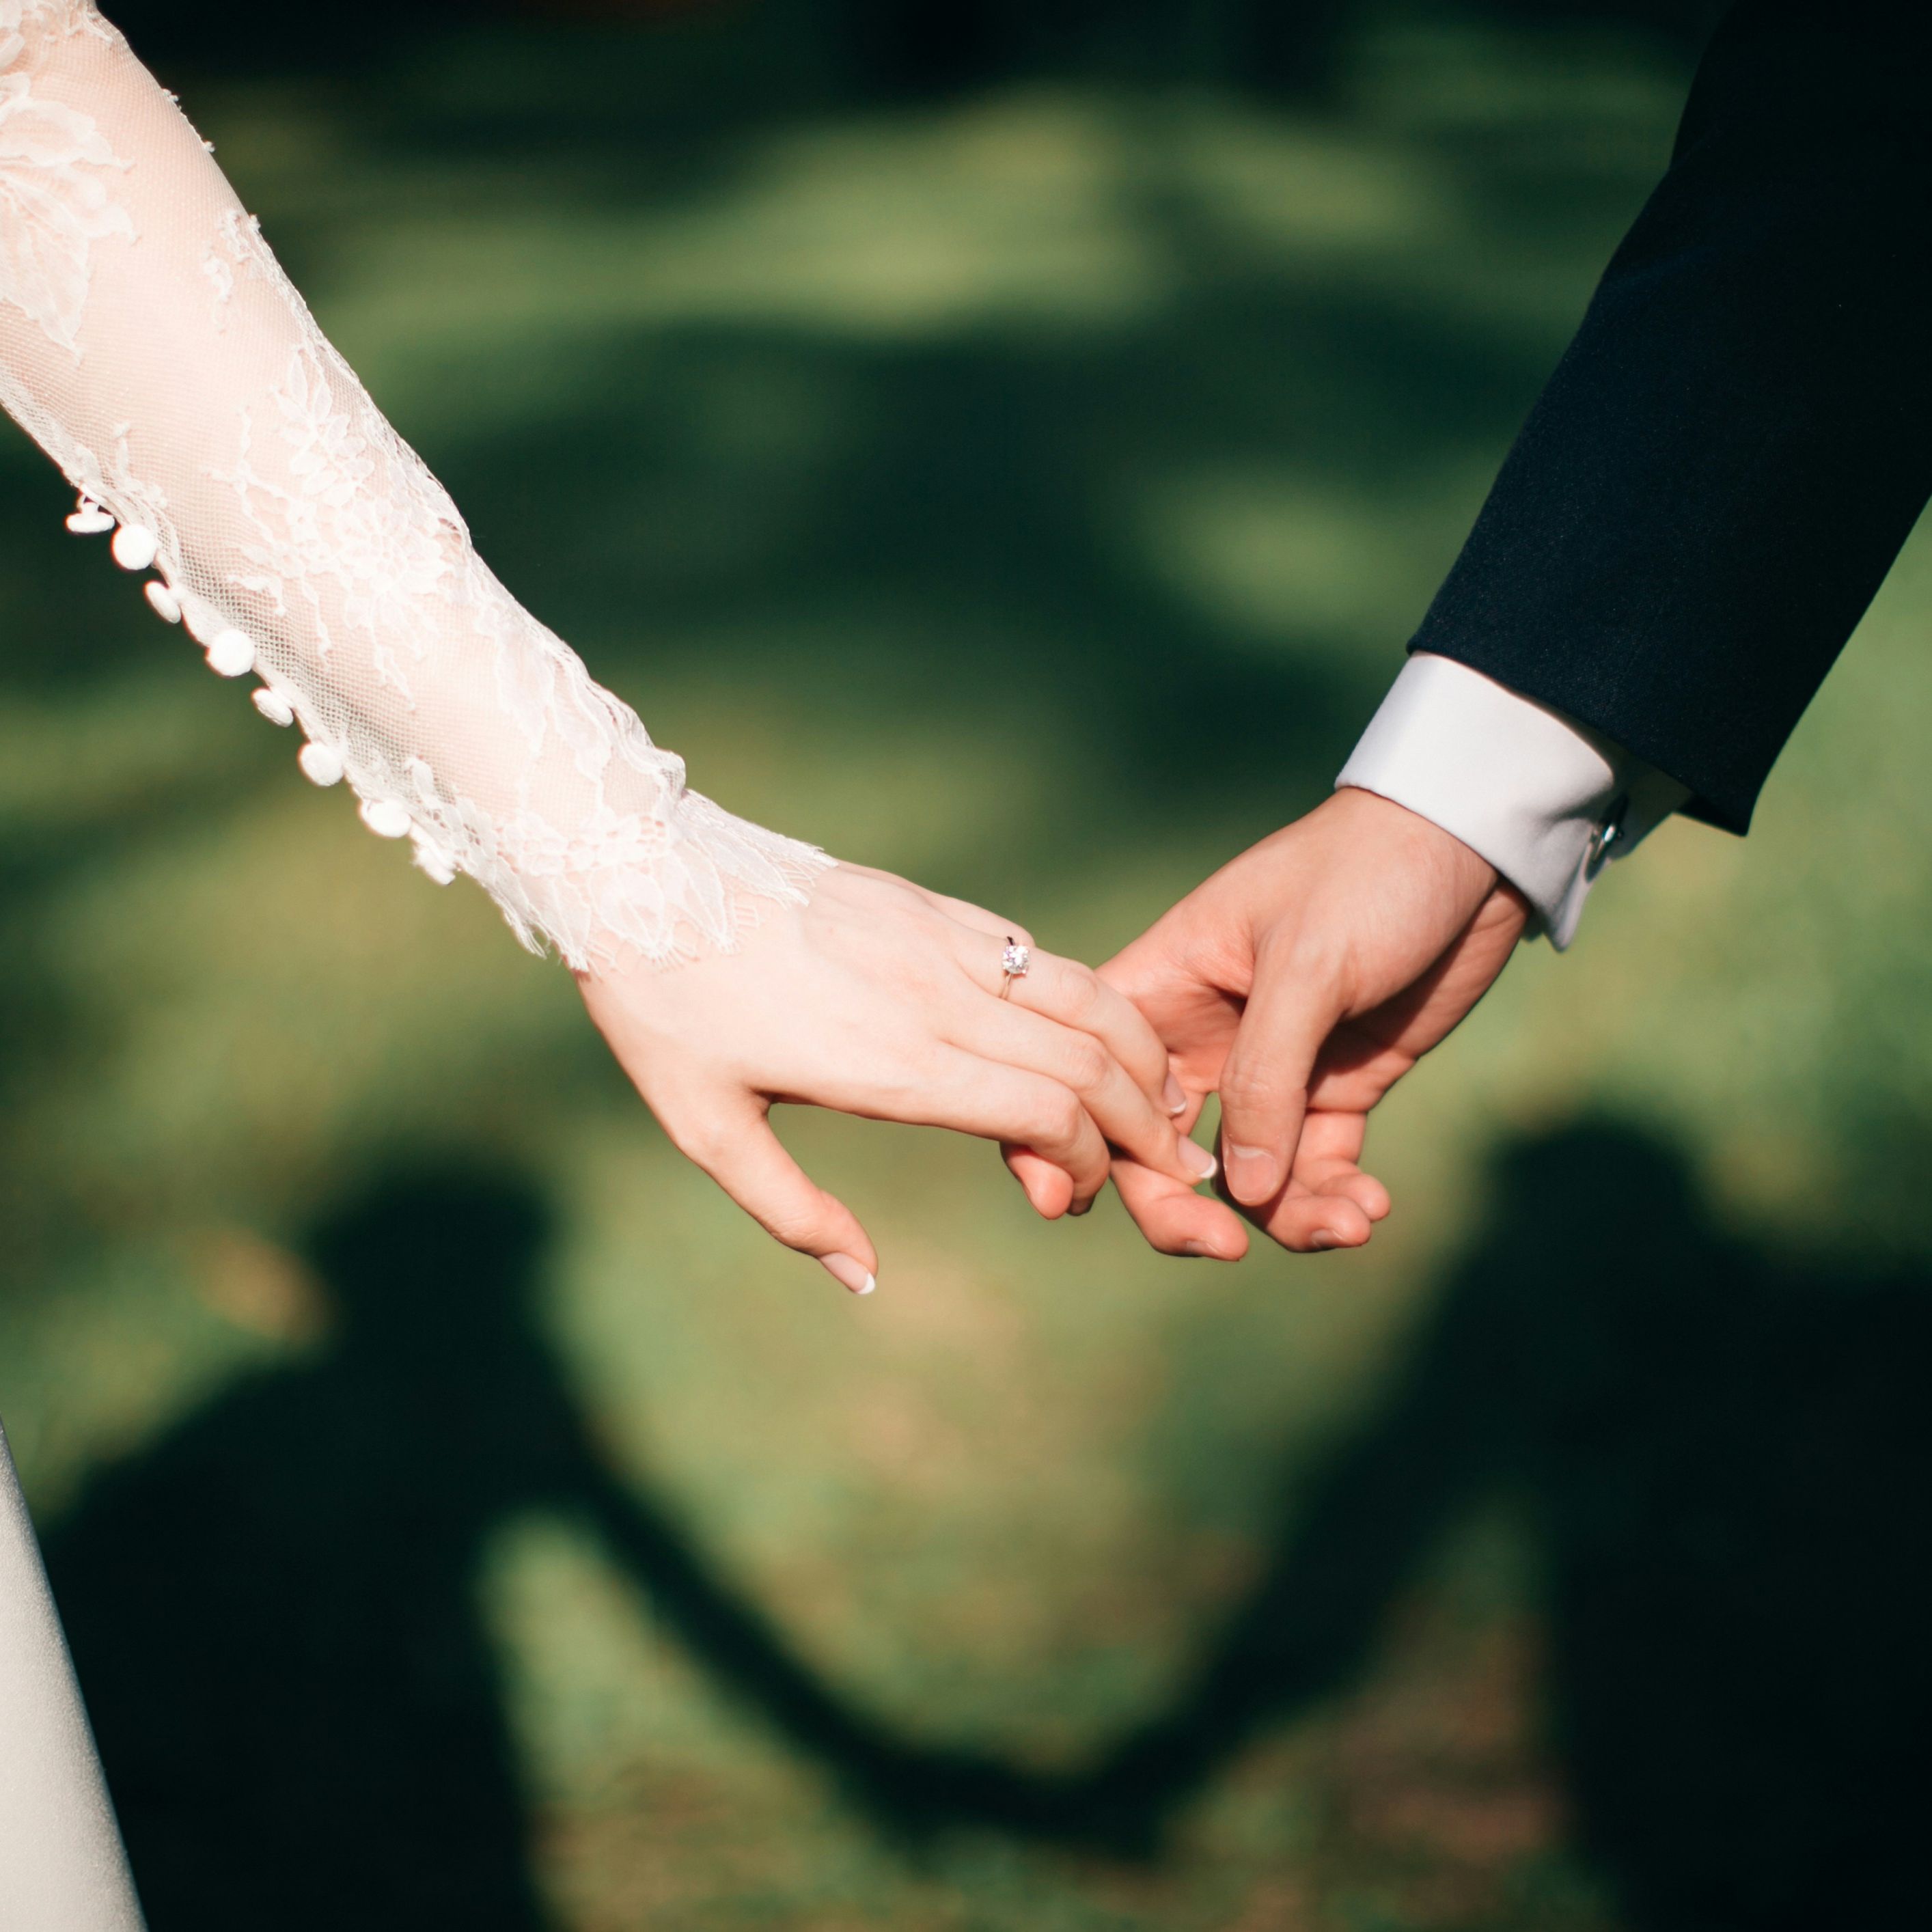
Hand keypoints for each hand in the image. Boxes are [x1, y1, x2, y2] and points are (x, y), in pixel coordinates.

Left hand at [578, 862, 1215, 1292]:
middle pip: (1090, 1058)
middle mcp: (935, 998)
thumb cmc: (666, 1011)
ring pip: (1084, 994)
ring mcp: (939, 941)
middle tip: (1171, 1165)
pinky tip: (1094, 1031)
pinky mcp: (930, 904)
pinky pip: (1035, 952)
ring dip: (1139, 1051)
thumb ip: (792, 1212)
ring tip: (1164, 1098)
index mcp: (891, 1063)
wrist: (639, 873)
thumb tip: (864, 1280)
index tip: (1069, 1197)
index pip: (1046, 1111)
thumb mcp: (706, 1130)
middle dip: (1146, 1122)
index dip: (1087, 1163)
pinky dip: (1088, 997)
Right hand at [1091, 789, 1528, 1258]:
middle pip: (1156, 1150)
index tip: (1086, 1202)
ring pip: (1244, 1177)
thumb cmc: (1367, 876)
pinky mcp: (1336, 1087)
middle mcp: (1201, 1038)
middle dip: (1183, 1210)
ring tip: (1348, 1224)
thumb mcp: (1308, 965)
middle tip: (1227, 1249)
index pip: (1092, 1077)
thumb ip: (1266, 1078)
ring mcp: (1270, 1069)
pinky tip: (1371, 1208)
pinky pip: (1315, 1168)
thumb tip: (1240, 1193)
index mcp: (1160, 988)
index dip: (1077, 1141)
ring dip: (1285, 1216)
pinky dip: (1335, 1198)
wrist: (1472, 847)